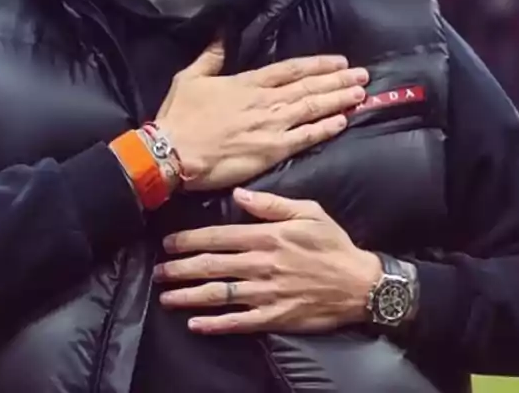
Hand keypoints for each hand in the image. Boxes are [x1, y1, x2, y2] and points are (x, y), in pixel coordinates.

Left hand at [154, 189, 382, 334]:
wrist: (360, 284)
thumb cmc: (333, 245)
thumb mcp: (308, 212)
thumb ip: (271, 203)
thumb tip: (239, 193)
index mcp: (268, 236)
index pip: (219, 237)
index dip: (189, 240)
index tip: (168, 242)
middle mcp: (262, 264)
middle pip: (212, 266)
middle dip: (180, 268)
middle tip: (158, 271)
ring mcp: (267, 293)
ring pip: (219, 294)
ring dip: (189, 296)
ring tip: (167, 296)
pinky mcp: (275, 317)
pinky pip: (239, 322)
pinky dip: (215, 324)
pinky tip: (195, 324)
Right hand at [156, 41, 368, 191]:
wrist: (174, 151)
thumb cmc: (179, 116)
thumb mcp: (189, 77)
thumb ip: (211, 56)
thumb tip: (222, 33)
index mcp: (248, 82)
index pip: (291, 69)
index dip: (318, 65)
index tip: (339, 61)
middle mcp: (266, 101)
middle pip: (309, 87)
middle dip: (338, 80)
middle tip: (362, 75)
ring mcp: (272, 125)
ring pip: (313, 108)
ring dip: (339, 100)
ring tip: (360, 93)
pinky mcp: (272, 150)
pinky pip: (306, 137)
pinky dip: (326, 128)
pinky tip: (343, 121)